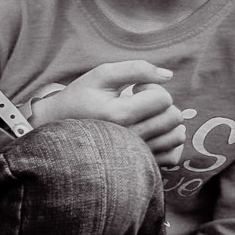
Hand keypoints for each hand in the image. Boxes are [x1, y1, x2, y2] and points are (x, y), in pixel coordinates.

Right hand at [29, 60, 185, 164]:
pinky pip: (172, 157)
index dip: (151, 88)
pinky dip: (167, 143)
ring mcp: (135, 156)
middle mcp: (130, 139)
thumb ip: (136, 68)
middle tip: (139, 103)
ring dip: (166, 123)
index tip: (134, 89)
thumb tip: (168, 75)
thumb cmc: (79, 100)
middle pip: (173, 117)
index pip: (163, 98)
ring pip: (176, 136)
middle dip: (160, 104)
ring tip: (144, 118)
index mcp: (120, 115)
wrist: (58, 135)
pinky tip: (150, 134)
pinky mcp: (139, 166)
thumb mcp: (100, 75)